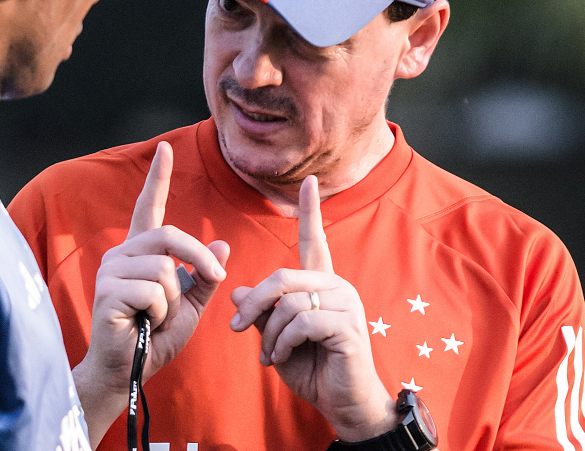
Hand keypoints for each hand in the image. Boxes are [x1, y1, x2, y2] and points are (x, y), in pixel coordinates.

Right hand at [73, 141, 230, 447]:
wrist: (128, 374)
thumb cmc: (155, 340)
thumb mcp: (190, 307)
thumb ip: (204, 278)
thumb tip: (222, 244)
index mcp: (140, 253)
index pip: (148, 207)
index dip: (157, 178)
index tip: (165, 147)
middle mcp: (121, 253)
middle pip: (170, 236)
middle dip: (199, 258)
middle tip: (215, 278)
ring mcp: (111, 270)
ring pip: (165, 269)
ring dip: (174, 300)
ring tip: (156, 318)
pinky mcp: (107, 290)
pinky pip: (154, 291)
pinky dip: (160, 313)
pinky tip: (144, 324)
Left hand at [228, 176, 395, 442]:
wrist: (342, 403)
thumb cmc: (311, 368)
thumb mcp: (276, 338)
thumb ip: (261, 313)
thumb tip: (235, 292)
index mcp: (322, 282)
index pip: (315, 240)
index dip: (310, 211)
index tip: (309, 182)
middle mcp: (337, 286)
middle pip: (281, 278)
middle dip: (253, 304)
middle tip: (236, 327)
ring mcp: (346, 304)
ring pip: (288, 303)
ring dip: (269, 334)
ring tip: (269, 354)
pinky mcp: (348, 326)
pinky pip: (301, 323)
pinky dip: (282, 343)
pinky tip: (281, 358)